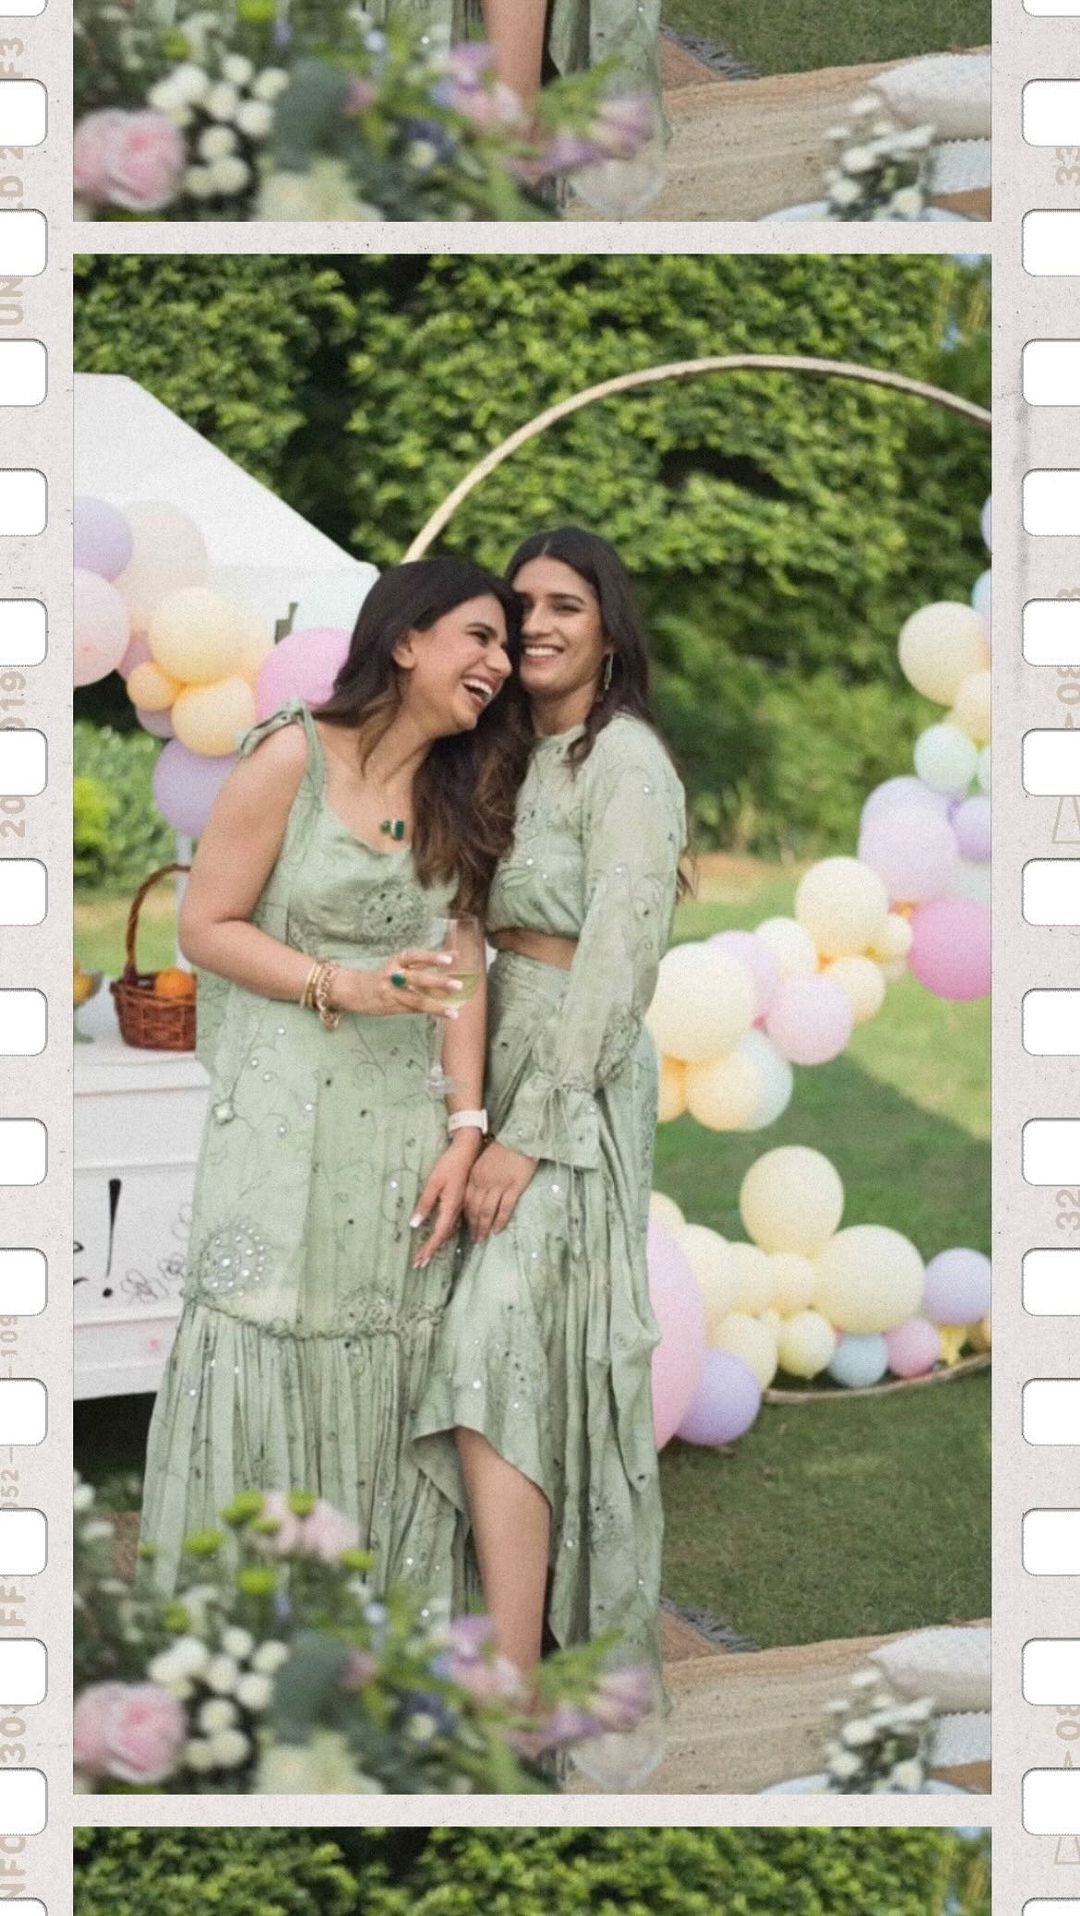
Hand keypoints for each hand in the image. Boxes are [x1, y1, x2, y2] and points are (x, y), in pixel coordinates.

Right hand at [336, 949, 462, 1019]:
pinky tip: (446, 1014)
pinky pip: (414, 1009)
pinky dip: (431, 1011)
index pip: (415, 957)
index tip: (450, 959)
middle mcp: (394, 976)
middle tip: (458, 985)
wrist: (356, 990)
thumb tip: (456, 955)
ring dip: (436, 1006)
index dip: (431, 958)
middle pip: (417, 979)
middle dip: (438, 982)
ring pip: (416, 1000)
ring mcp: (393, 994)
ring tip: (454, 1012)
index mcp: (397, 962)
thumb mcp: (402, 963)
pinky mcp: (393, 1007)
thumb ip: (427, 961)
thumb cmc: (385, 975)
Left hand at [410, 1131, 482, 1268]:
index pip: (438, 1234)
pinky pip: (451, 1224)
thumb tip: (414, 1224)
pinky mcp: (459, 1203)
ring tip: (427, 1254)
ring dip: (437, 1243)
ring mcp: (459, 1207)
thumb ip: (425, 1204)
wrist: (467, 1152)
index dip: (429, 1249)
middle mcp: (456, 1211)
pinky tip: (440, 1236)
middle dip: (431, 1251)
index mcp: (450, 1208)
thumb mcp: (433, 1183)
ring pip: (448, 1232)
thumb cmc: (449, 1165)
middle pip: (443, 1237)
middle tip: (420, 1264)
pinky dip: (443, 1234)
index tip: (419, 1261)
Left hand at [464, 1139, 537, 1242]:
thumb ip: (478, 1178)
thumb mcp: (484, 1162)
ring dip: (484, 1227)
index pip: (466, 1201)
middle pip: (475, 1209)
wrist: (519, 1137)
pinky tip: (498, 1229)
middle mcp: (484, 1182)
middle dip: (473, 1226)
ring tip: (483, 1238)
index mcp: (475, 1176)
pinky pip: (505, 1208)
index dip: (465, 1216)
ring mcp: (499, 1185)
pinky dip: (500, 1221)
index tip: (466, 1227)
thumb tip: (476, 1194)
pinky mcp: (514, 1187)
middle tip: (474, 1239)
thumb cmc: (502, 1149)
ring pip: (487, 1211)